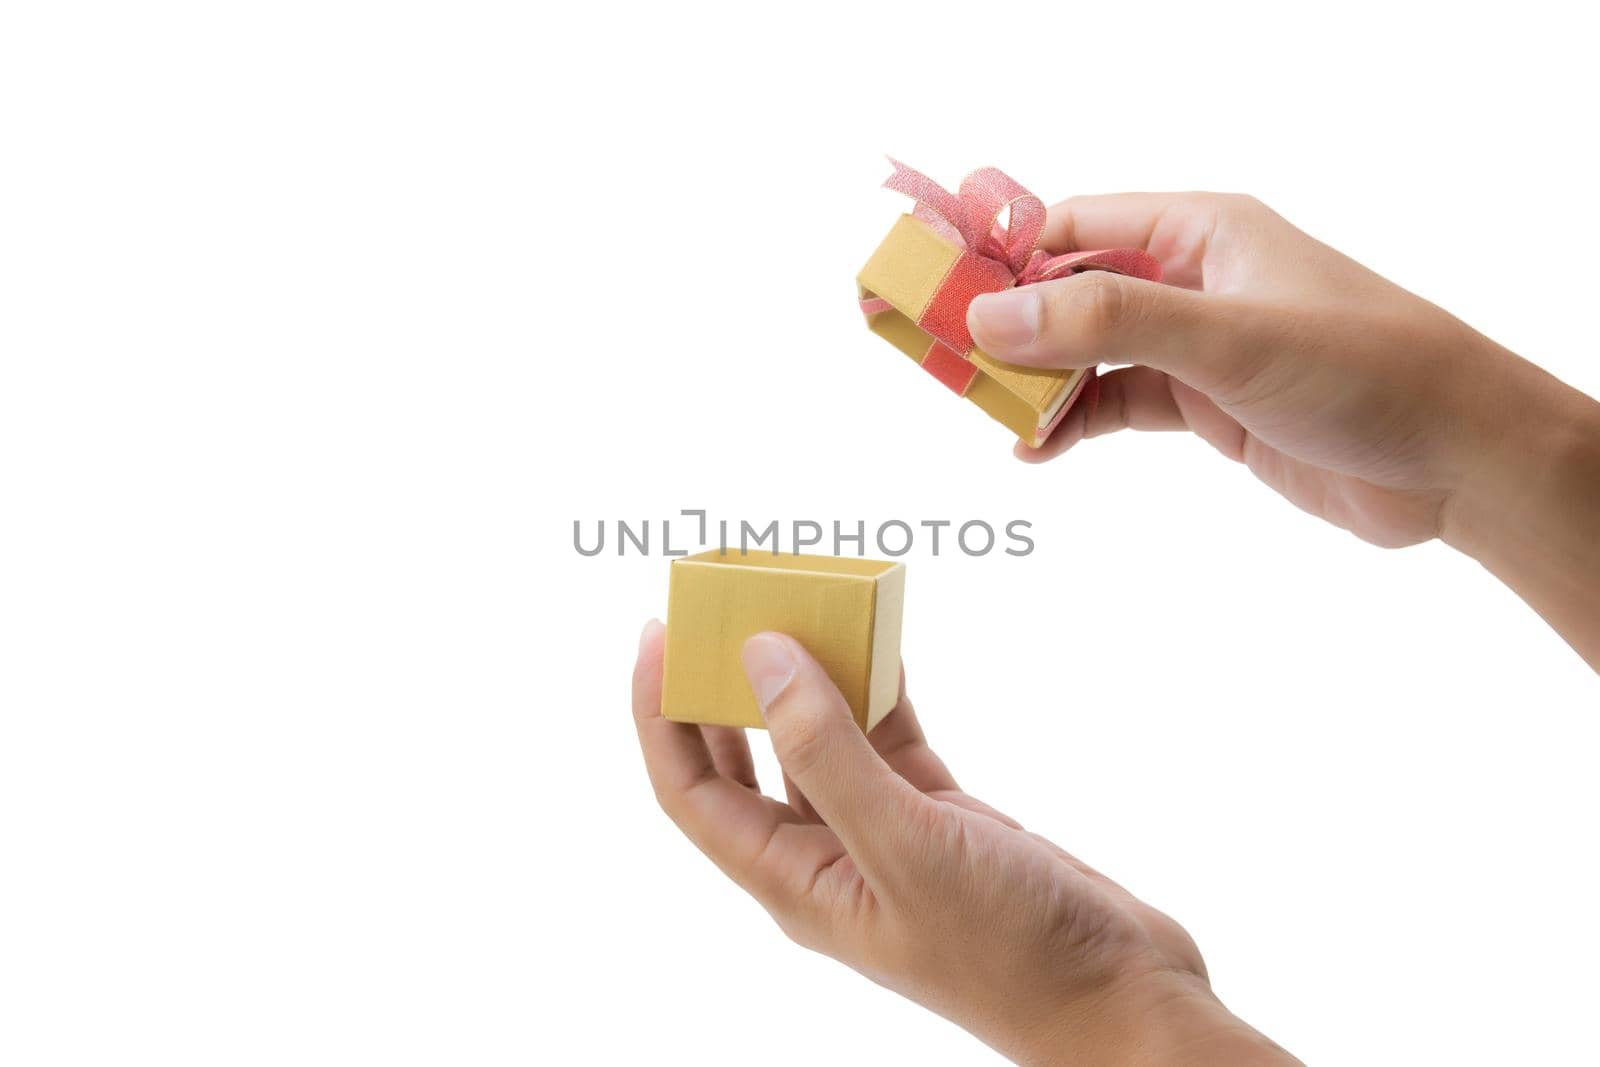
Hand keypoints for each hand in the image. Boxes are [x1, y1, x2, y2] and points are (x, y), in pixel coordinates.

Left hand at [631, 621, 1297, 1064]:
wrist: (1118, 995)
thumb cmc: (1009, 949)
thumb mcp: (905, 844)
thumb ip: (826, 749)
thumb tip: (760, 658)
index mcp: (794, 882)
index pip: (692, 791)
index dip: (661, 714)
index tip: (656, 631)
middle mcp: (826, 857)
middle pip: (743, 760)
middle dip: (721, 686)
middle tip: (715, 608)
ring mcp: (883, 836)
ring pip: (822, 738)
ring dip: (808, 675)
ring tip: (798, 603)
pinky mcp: (939, 818)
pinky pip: (888, 737)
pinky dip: (880, 688)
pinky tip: (879, 640)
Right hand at [968, 193, 1599, 664]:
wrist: (1456, 460)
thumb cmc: (1366, 369)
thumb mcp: (1228, 336)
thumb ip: (1109, 321)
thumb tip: (994, 315)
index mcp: (1201, 231)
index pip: (1074, 227)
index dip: (1002, 257)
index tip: (940, 295)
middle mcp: (1192, 279)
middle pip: (1069, 290)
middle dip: (1007, 324)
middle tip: (940, 361)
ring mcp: (1198, 344)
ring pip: (1087, 352)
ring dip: (1035, 381)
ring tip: (985, 414)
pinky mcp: (1208, 405)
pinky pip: (1117, 403)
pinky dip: (1073, 423)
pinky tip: (1037, 448)